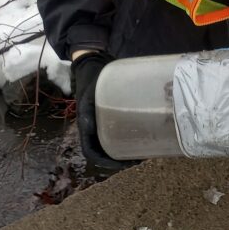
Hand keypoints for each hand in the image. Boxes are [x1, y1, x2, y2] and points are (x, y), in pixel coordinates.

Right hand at [71, 50, 132, 172]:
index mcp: (84, 126)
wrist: (93, 63)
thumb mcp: (88, 94)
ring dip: (125, 151)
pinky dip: (129, 138)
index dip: (106, 163)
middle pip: (104, 152)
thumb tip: (87, 128)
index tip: (125, 165)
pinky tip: (144, 135)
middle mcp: (93, 128)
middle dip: (120, 160)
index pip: (91, 153)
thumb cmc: (90, 79)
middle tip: (140, 159)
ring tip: (144, 151)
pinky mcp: (111, 115)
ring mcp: (102, 122)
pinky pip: (118, 132)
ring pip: (112, 144)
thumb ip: (87, 110)